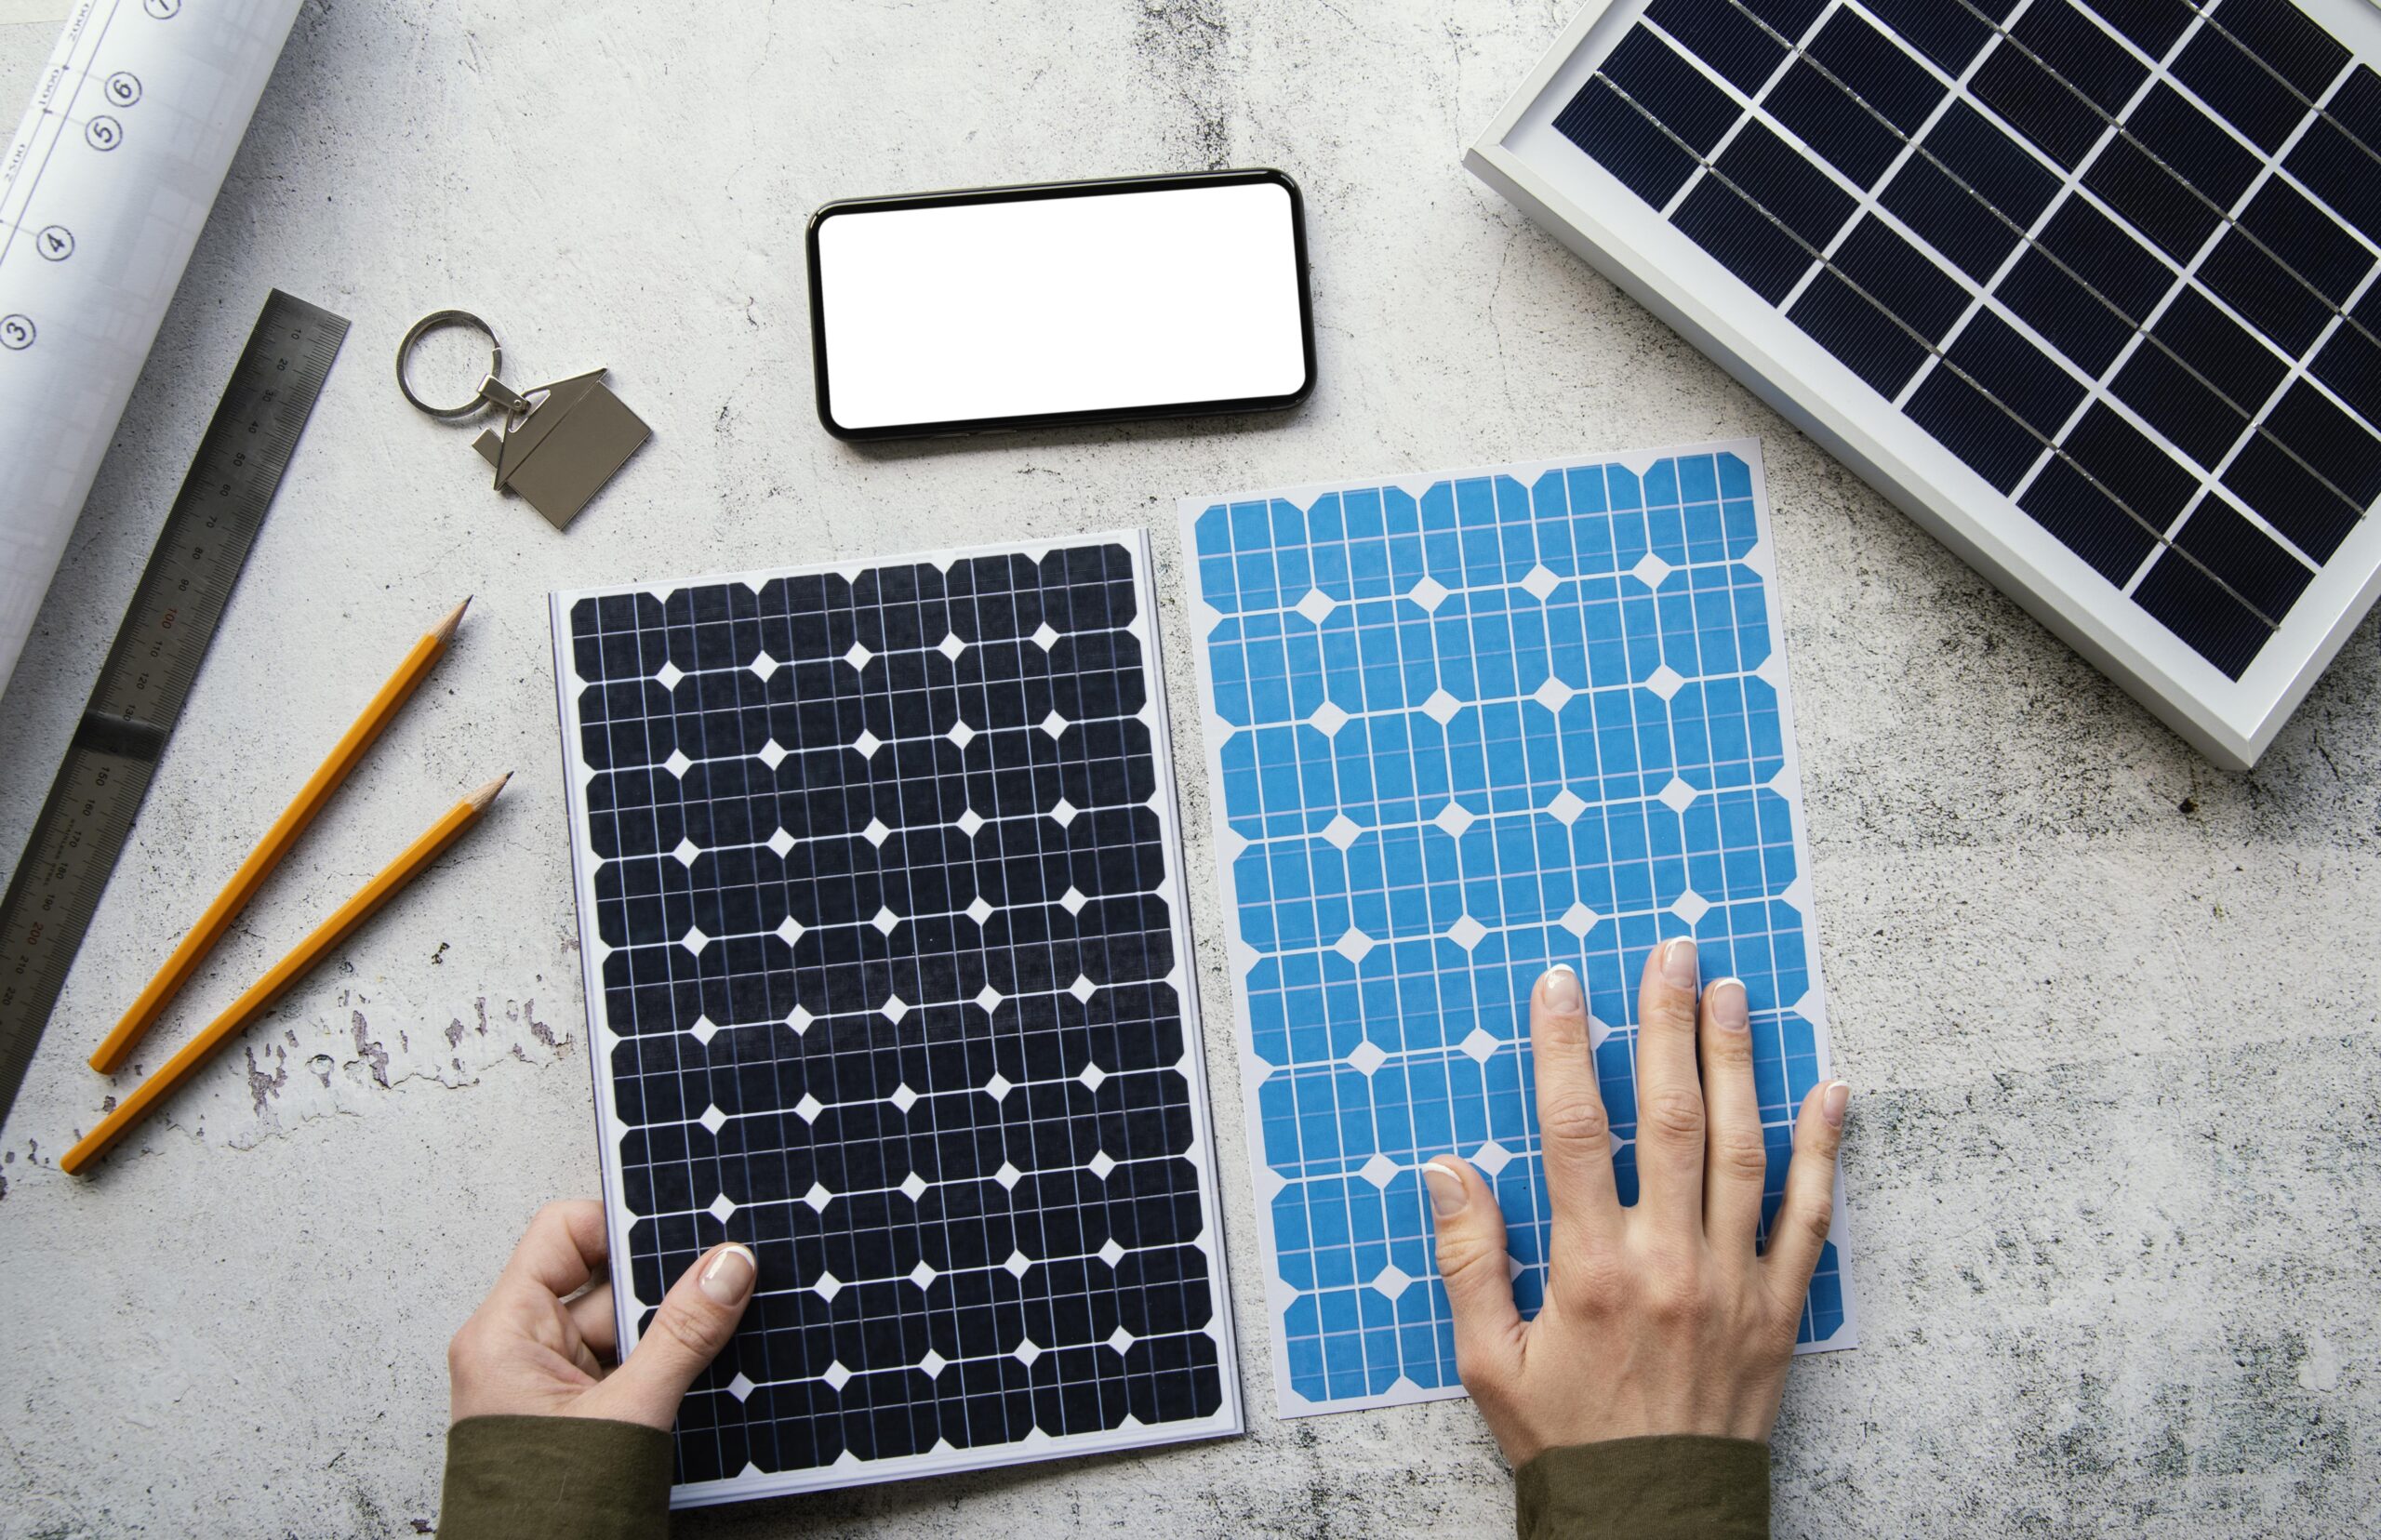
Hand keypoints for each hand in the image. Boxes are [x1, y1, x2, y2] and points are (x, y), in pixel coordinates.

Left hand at [448, 1199, 758, 1431]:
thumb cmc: (546, 1519)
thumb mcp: (628, 1415)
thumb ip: (684, 1334)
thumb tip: (728, 1265)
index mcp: (504, 1333)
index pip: (563, 1233)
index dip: (623, 1223)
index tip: (687, 1225)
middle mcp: (518, 1351)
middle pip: (603, 1281)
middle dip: (664, 1285)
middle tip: (724, 1278)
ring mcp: (547, 1387)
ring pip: (624, 1328)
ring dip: (672, 1332)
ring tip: (721, 1333)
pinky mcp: (575, 1418)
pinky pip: (627, 1367)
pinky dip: (667, 1366)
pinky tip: (705, 1369)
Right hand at [1425, 941, 1847, 1464]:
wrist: (1653, 1516)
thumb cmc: (1565, 1438)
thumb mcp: (1488, 1360)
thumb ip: (1469, 1260)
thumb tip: (1447, 1170)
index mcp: (1590, 1269)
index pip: (1575, 1131)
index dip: (1568, 1050)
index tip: (1564, 985)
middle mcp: (1667, 1261)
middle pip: (1669, 1118)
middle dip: (1668, 1026)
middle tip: (1673, 954)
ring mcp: (1732, 1280)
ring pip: (1740, 1148)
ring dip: (1737, 1062)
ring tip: (1732, 994)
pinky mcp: (1778, 1308)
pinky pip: (1809, 1216)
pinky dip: (1823, 1150)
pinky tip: (1831, 1091)